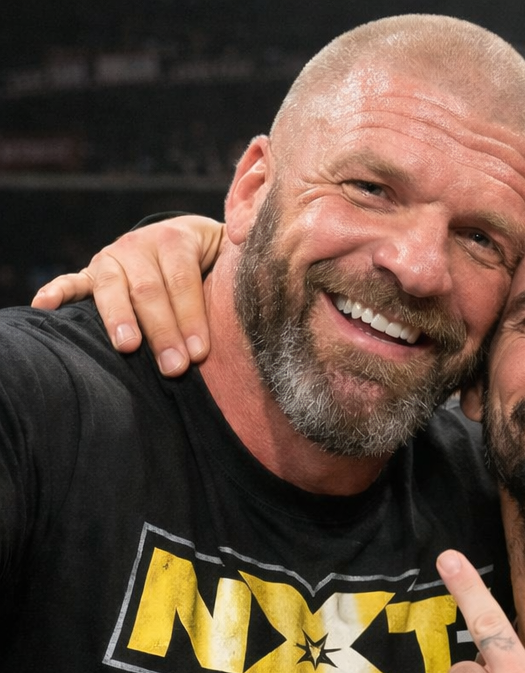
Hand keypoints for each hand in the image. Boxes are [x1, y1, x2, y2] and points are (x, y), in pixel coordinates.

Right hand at [31, 215, 223, 376]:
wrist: (188, 237)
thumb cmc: (215, 261)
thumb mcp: (229, 258)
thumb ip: (237, 274)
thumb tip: (265, 297)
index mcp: (177, 239)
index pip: (183, 281)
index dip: (191, 317)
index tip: (200, 353)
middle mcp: (140, 245)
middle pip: (148, 290)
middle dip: (162, 332)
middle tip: (174, 367)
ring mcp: (113, 258)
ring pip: (112, 288)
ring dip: (118, 319)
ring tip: (127, 347)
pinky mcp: (93, 272)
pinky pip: (73, 281)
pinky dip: (58, 292)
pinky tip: (44, 306)